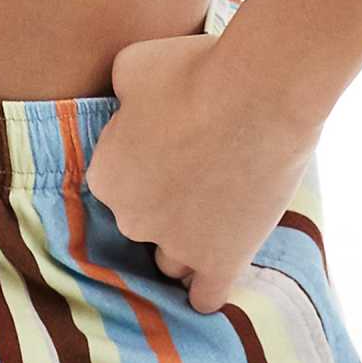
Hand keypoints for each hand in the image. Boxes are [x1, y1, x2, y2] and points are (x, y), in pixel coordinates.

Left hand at [85, 31, 323, 315]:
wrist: (256, 94)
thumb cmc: (191, 70)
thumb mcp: (131, 64)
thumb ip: (120, 94)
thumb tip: (127, 104)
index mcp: (106, 176)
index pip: (114, 181)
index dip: (141, 160)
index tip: (168, 141)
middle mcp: (132, 220)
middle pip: (142, 221)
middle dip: (164, 199)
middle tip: (197, 165)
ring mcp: (178, 247)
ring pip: (171, 260)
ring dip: (186, 239)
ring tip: (214, 206)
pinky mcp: (223, 264)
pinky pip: (205, 298)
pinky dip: (207, 287)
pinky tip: (218, 263)